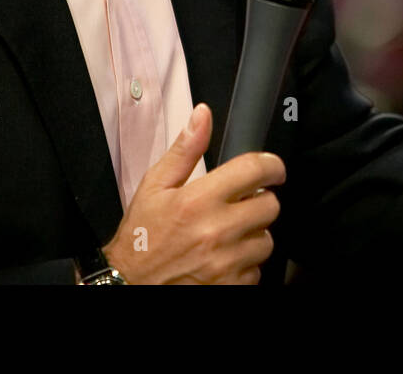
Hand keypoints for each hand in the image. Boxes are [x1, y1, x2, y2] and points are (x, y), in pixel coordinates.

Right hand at [101, 103, 284, 283]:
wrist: (129, 284)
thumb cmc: (141, 235)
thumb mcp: (155, 185)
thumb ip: (185, 149)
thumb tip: (202, 115)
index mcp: (198, 200)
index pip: (255, 171)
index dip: (272, 166)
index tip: (273, 169)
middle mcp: (216, 231)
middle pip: (270, 206)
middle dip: (260, 201)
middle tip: (241, 204)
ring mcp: (225, 263)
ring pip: (266, 240)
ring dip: (254, 234)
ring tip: (230, 234)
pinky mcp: (229, 287)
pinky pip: (257, 271)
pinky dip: (246, 264)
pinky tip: (225, 258)